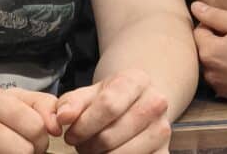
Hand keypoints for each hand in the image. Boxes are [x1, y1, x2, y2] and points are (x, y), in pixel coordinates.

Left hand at [56, 69, 170, 153]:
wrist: (138, 103)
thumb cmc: (110, 98)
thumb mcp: (89, 93)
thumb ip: (72, 103)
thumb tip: (62, 118)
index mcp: (137, 80)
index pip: (107, 106)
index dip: (83, 125)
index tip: (69, 135)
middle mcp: (156, 103)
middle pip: (111, 135)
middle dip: (88, 145)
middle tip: (79, 145)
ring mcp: (163, 130)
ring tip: (92, 149)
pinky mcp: (165, 152)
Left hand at [192, 2, 226, 110]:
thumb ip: (215, 15)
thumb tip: (194, 7)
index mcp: (209, 53)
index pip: (198, 31)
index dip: (213, 24)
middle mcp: (210, 73)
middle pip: (204, 49)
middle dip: (216, 41)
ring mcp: (221, 88)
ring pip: (214, 65)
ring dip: (223, 57)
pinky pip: (224, 79)